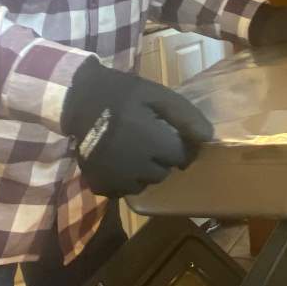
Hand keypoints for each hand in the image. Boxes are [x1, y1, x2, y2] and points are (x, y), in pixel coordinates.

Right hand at [62, 58, 212, 196]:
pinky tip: (118, 161)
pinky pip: (123, 191)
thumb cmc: (122, 94)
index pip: (181, 157)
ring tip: (132, 150)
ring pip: (144, 184)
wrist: (78, 100)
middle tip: (147, 139)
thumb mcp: (156, 95)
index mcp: (150, 140)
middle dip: (161, 158)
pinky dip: (124, 180)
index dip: (179, 145)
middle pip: (163, 172)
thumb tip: (208, 138)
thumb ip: (185, 115)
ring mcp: (114, 177)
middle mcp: (134, 164)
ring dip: (143, 171)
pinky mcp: (99, 184)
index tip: (169, 134)